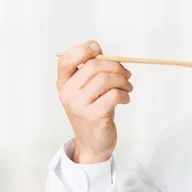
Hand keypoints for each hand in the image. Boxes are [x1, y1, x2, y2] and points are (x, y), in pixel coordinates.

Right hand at [56, 40, 132, 163]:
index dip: (82, 49)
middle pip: (93, 66)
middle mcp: (67, 93)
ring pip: (105, 79)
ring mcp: (78, 105)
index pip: (65, 59)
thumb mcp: (88, 89)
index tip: (98, 49)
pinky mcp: (93, 116)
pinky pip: (114, 95)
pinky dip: (124, 94)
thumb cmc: (94, 110)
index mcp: (64, 83)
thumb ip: (92, 69)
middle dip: (115, 66)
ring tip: (127, 87)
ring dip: (123, 80)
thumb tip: (98, 48)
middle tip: (126, 74)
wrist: (93, 143)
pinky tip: (125, 99)